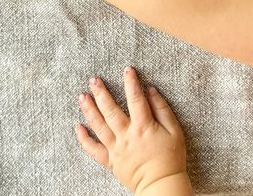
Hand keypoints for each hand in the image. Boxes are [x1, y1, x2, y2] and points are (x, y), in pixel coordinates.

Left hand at [76, 67, 192, 195]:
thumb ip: (162, 109)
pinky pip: (94, 150)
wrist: (162, 186)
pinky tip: (77, 127)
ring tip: (82, 96)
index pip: (135, 98)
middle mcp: (127, 135)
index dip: (131, 82)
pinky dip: (84, 139)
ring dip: (89, 110)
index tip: (127, 69)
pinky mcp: (111, 161)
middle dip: (101, 93)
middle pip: (111, 110)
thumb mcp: (175, 132)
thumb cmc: (171, 158)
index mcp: (143, 126)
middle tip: (94, 79)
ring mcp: (116, 148)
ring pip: (99, 126)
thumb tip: (151, 90)